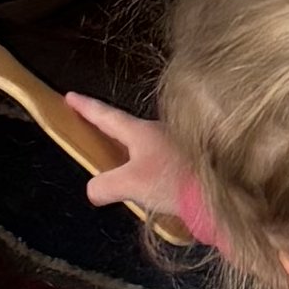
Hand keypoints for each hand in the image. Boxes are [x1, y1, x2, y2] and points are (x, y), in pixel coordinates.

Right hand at [61, 96, 199, 230]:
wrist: (219, 192)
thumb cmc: (172, 179)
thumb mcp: (130, 183)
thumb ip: (105, 185)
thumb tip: (93, 189)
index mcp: (141, 132)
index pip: (106, 115)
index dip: (86, 107)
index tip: (70, 96)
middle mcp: (159, 132)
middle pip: (126, 127)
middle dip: (108, 127)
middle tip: (92, 125)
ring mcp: (176, 145)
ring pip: (145, 144)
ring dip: (130, 150)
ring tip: (119, 162)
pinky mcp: (189, 162)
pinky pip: (159, 160)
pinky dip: (147, 165)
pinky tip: (149, 180)